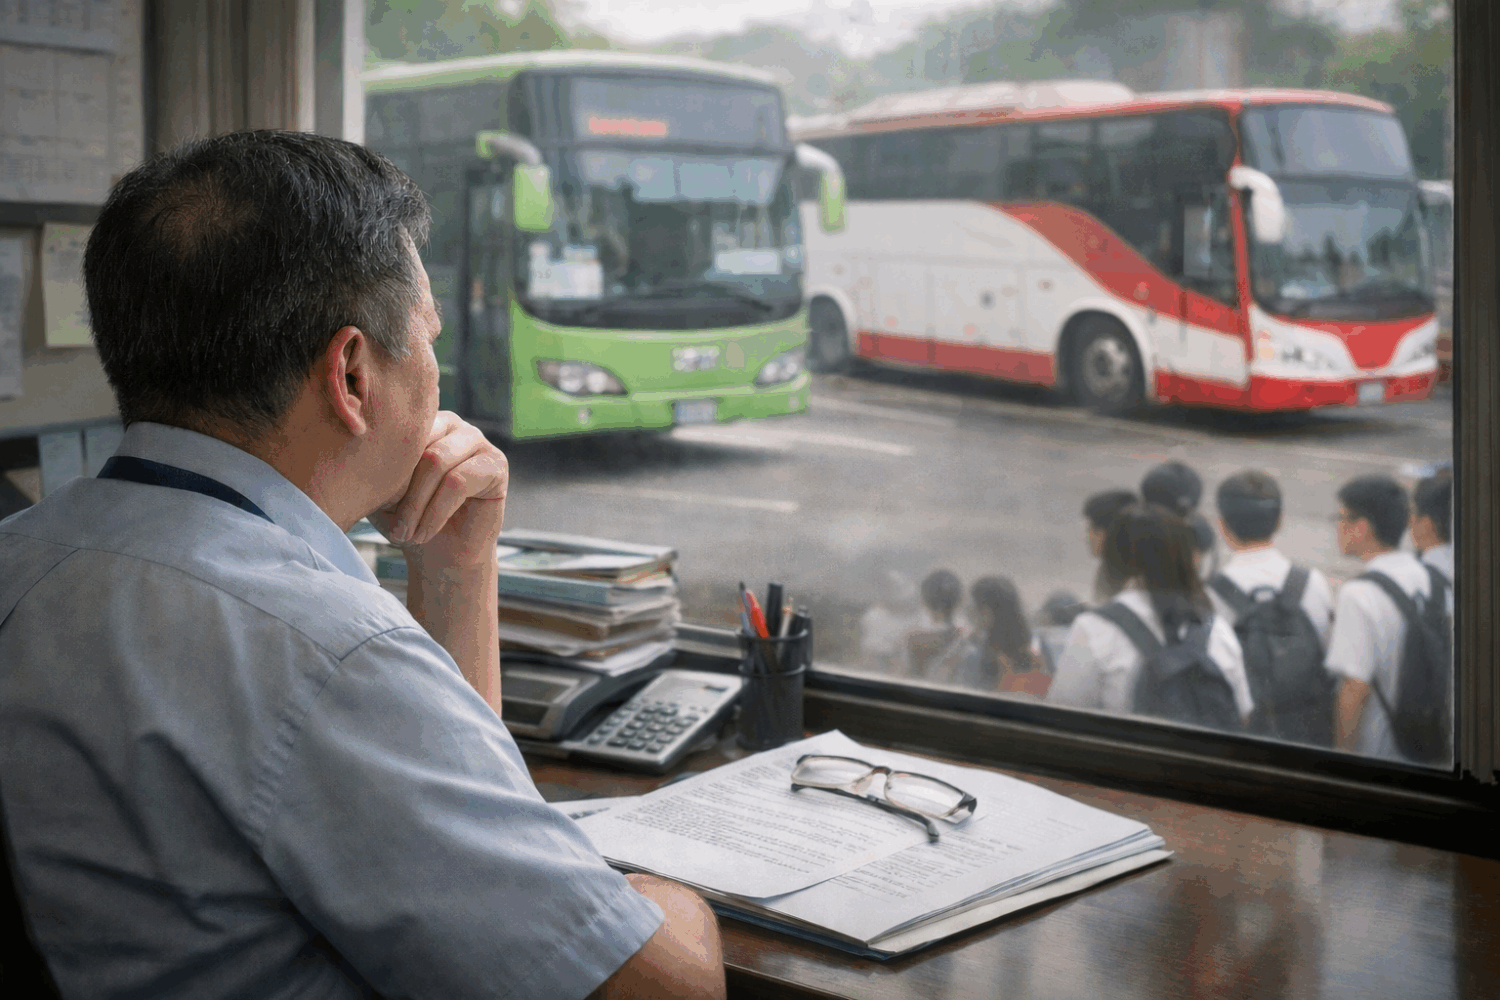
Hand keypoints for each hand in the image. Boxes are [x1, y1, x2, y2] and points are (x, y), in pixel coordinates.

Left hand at [369, 412, 508, 569]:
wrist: (440, 556)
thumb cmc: (406, 520)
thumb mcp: (380, 491)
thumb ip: (374, 468)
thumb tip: (366, 455)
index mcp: (420, 422)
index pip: (395, 431)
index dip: (381, 469)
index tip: (373, 503)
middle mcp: (451, 423)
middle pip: (416, 445)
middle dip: (400, 490)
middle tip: (393, 526)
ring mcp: (477, 441)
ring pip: (437, 461)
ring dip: (416, 505)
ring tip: (406, 533)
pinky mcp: (497, 465)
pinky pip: (459, 483)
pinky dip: (437, 512)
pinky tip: (426, 532)